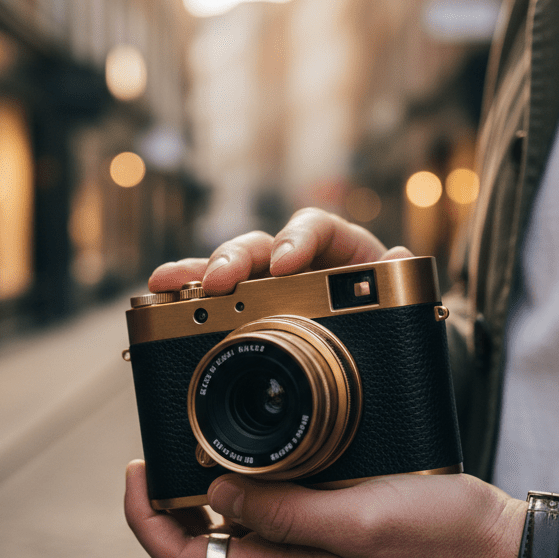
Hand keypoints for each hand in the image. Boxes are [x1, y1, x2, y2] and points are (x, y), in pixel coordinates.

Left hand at [125, 461, 525, 557]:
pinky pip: (275, 516)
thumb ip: (285, 514)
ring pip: (236, 529)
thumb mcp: (358, 522)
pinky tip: (262, 453)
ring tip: (199, 442)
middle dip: (168, 503)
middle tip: (160, 449)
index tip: (137, 470)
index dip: (147, 521)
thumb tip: (216, 494)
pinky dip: (253, 486)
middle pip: (202, 548)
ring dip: (207, 492)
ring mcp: (311, 557)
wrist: (495, 552)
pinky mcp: (334, 536)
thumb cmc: (438, 537)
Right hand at [147, 207, 414, 295]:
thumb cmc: (379, 306)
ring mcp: (262, 281)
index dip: (297, 239)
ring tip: (164, 283)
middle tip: (219, 279)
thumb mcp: (396, 295)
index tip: (287, 262)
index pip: (313, 226)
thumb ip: (397, 279)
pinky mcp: (242, 306)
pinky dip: (184, 301)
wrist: (377, 332)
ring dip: (194, 273)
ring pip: (225, 268)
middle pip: (257, 245)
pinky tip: (157, 304)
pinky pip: (210, 301)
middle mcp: (291, 257)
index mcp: (333, 245)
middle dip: (234, 258)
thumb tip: (401, 255)